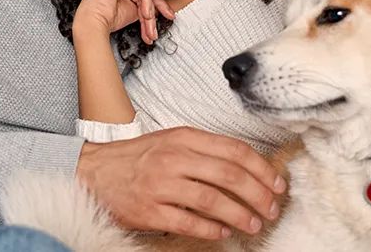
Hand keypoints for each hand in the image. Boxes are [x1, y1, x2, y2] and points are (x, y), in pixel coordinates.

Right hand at [74, 0, 174, 44]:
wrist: (95, 22)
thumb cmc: (109, 18)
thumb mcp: (135, 10)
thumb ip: (147, 3)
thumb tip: (162, 6)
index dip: (157, 6)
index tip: (168, 17)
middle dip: (153, 11)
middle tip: (155, 28)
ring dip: (149, 9)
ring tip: (148, 25)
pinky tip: (144, 13)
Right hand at [76, 127, 286, 239]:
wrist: (93, 171)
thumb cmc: (136, 158)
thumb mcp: (171, 141)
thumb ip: (204, 149)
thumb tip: (245, 167)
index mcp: (183, 137)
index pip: (234, 150)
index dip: (262, 168)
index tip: (277, 183)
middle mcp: (174, 158)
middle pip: (230, 175)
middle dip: (258, 194)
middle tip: (272, 208)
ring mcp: (161, 184)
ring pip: (213, 200)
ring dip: (240, 214)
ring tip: (254, 224)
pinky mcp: (149, 210)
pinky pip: (188, 222)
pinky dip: (210, 229)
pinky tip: (222, 232)